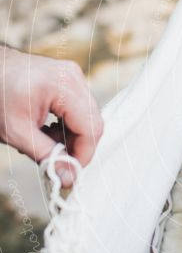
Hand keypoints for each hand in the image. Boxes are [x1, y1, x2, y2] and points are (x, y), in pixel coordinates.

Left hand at [0, 46, 103, 185]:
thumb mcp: (18, 132)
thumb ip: (46, 155)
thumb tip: (68, 176)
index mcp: (63, 86)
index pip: (91, 127)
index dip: (83, 154)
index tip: (70, 171)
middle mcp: (73, 77)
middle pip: (92, 122)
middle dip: (77, 146)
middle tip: (57, 160)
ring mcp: (73, 76)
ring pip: (87, 117)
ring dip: (71, 136)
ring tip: (47, 142)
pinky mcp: (69, 80)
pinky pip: (79, 108)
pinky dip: (68, 124)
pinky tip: (49, 128)